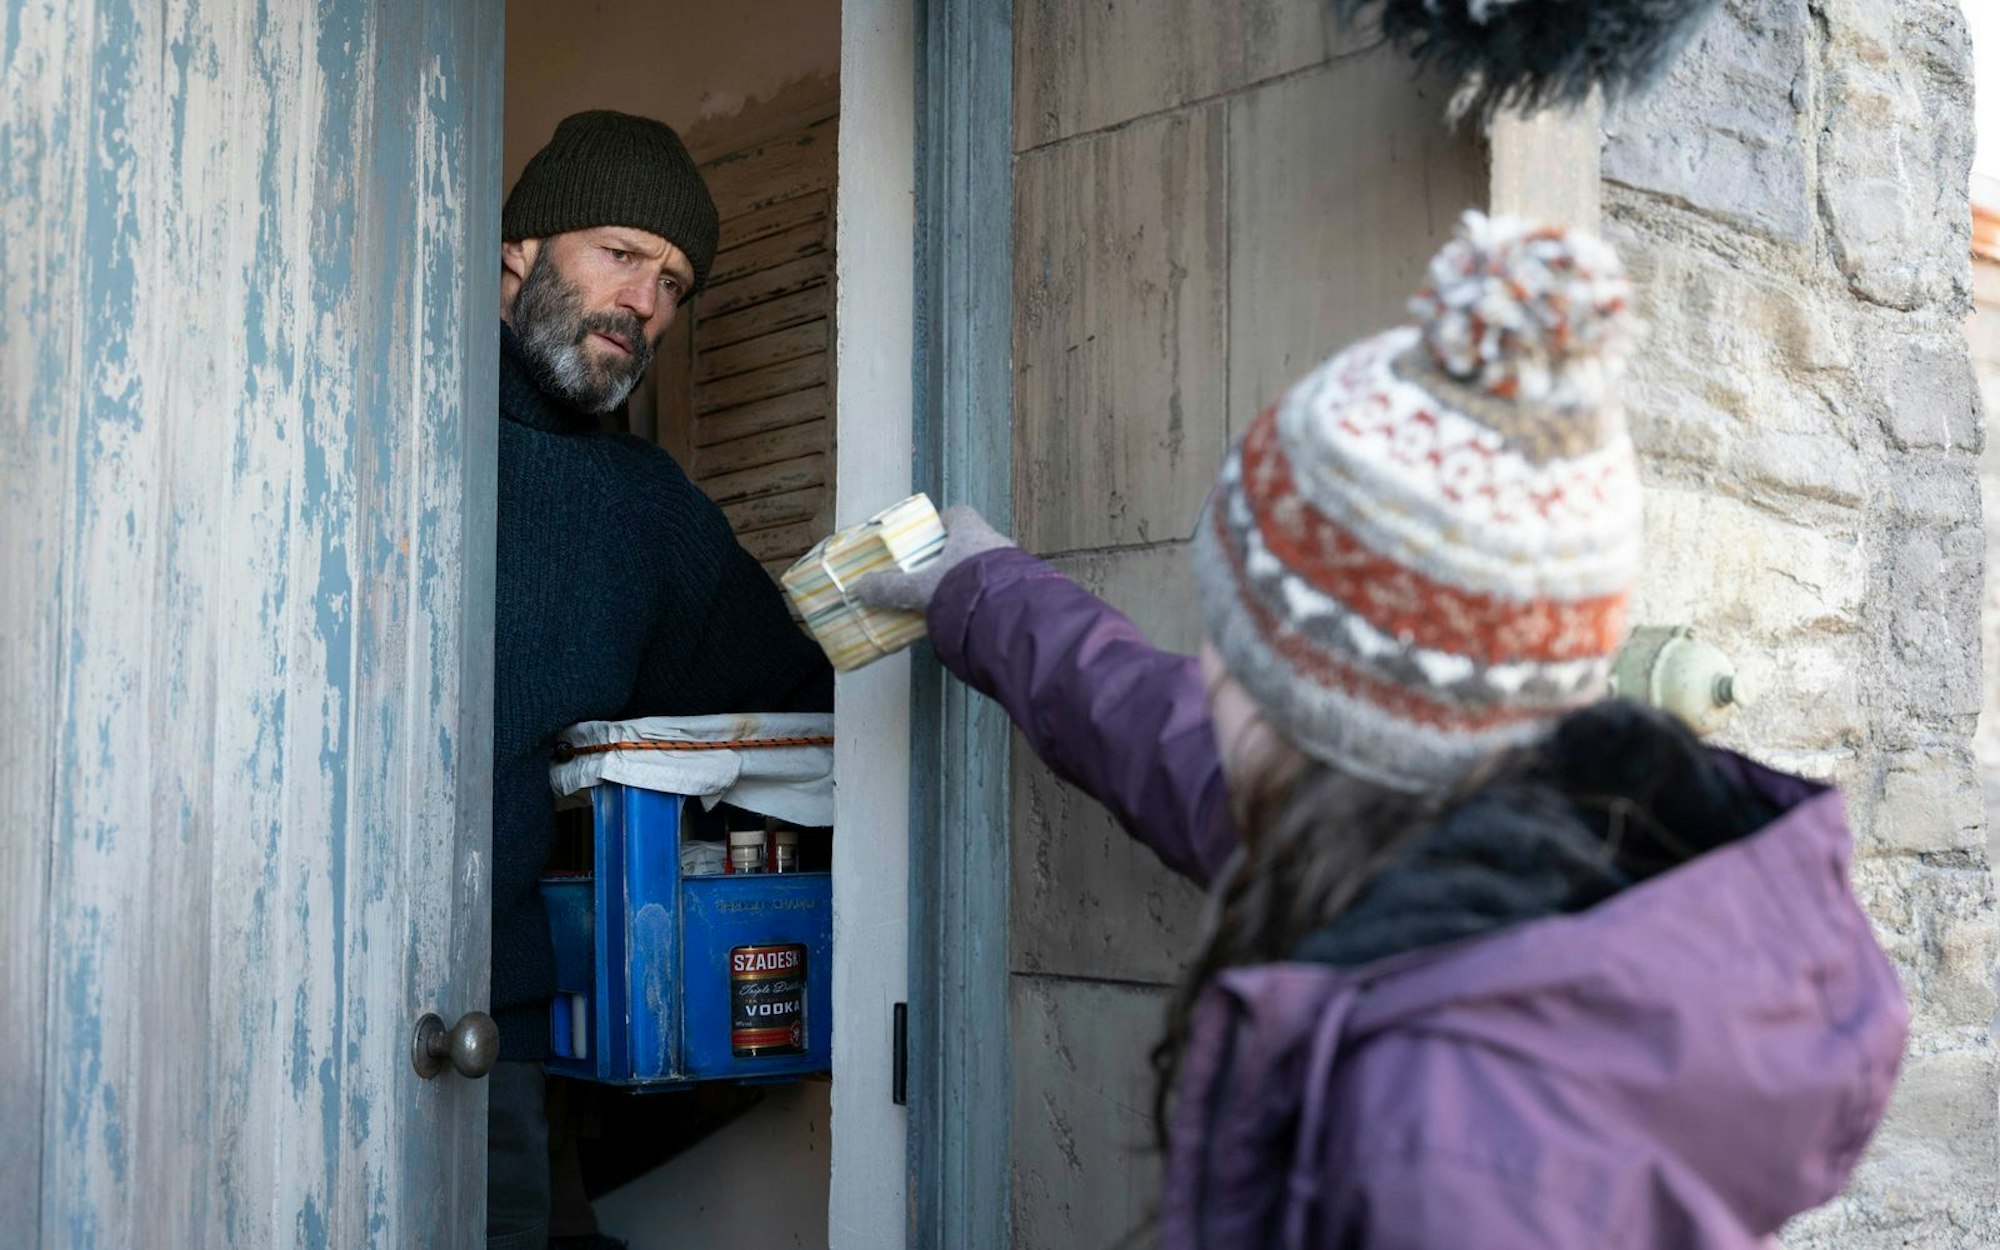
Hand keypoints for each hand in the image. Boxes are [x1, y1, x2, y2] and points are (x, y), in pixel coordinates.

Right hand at [850, 505, 1014, 612]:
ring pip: (990, 564)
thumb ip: (891, 588)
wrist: (1008, 616)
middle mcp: (996, 541)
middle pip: (973, 541)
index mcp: (970, 531)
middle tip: (938, 574)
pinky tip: (977, 613)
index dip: (943, 523)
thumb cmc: (962, 589)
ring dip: (975, 577)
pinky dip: (990, 595)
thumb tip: (862, 588)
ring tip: (956, 598)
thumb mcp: (920, 589)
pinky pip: (1004, 586)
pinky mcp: (1025, 587)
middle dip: (956, 556)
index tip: (931, 536)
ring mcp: (1015, 564)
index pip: (958, 514)